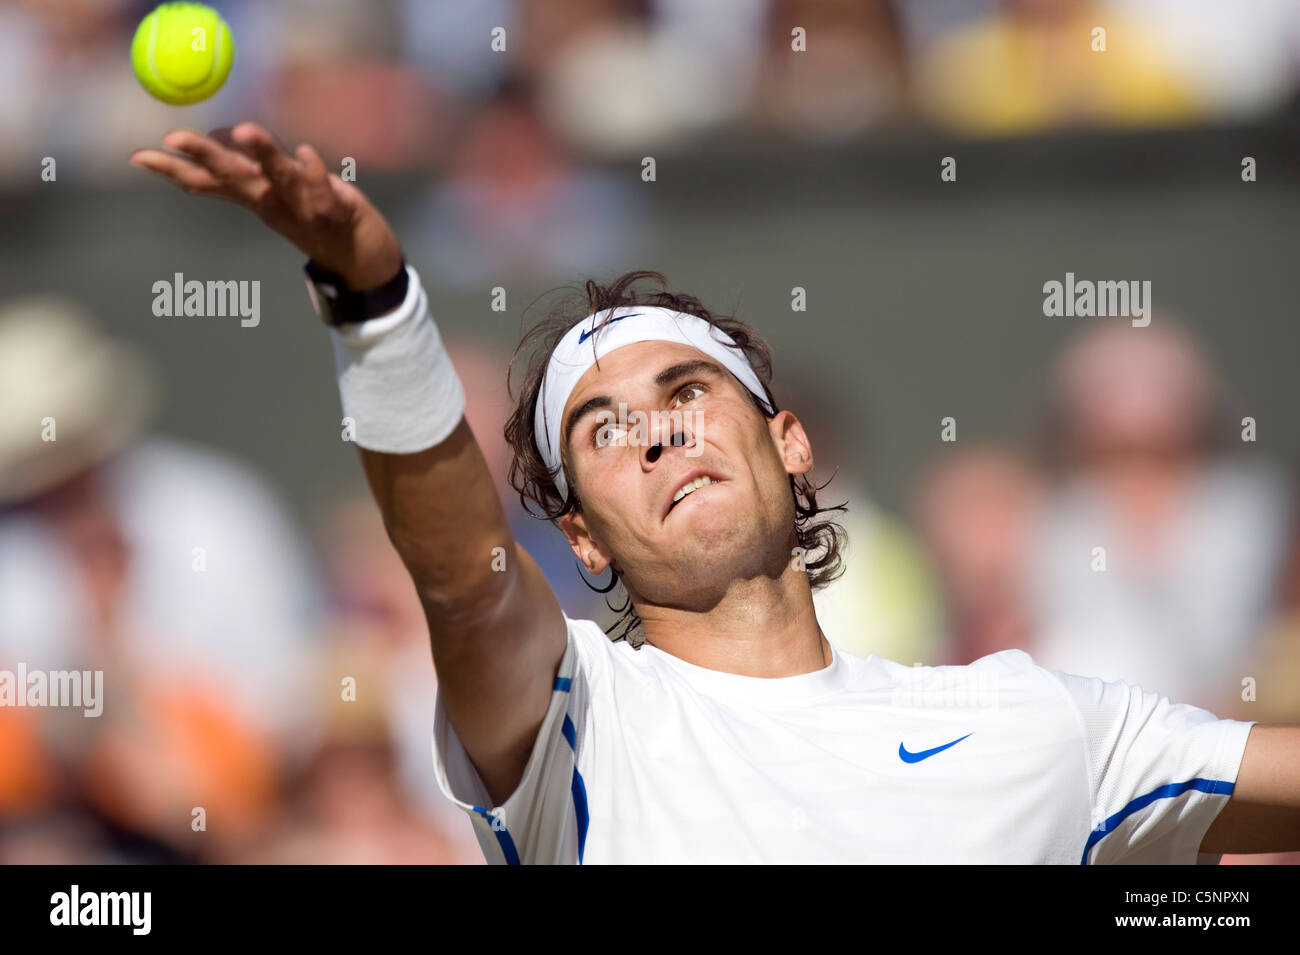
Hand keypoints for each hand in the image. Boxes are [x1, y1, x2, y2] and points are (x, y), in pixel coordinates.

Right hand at [130, 122, 403, 290]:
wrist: (363, 262)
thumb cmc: (316, 218)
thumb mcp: (276, 196)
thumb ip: (250, 171)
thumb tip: (220, 138)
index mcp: (255, 197)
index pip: (207, 182)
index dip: (172, 170)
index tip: (137, 157)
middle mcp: (274, 203)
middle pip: (235, 176)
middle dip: (204, 156)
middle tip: (174, 137)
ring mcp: (304, 208)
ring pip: (280, 177)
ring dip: (262, 153)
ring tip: (243, 130)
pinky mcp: (338, 211)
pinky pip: (324, 190)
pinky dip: (315, 172)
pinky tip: (305, 151)